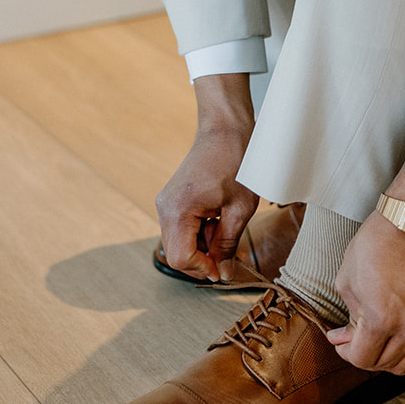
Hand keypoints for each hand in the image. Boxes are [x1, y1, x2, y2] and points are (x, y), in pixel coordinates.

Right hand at [155, 74, 258, 282]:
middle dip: (203, 258)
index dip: (203, 269)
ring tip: (225, 224)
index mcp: (178, 210)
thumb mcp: (239, 209)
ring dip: (202, 244)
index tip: (224, 268)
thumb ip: (227, 245)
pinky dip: (199, 231)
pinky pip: (181, 227)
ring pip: (179, 242)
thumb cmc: (237, 163)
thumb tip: (222, 274)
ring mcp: (165, 202)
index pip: (181, 259)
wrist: (226, 129)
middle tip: (228, 249)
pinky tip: (217, 217)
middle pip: (177, 253)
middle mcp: (165, 208)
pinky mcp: (171, 199)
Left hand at [326, 210, 404, 373]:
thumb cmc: (376, 245)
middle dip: (363, 355)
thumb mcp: (347, 280)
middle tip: (352, 337)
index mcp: (383, 318)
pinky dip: (402, 345)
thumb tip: (343, 338)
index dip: (345, 352)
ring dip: (384, 356)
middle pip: (383, 365)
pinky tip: (390, 327)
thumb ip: (347, 316)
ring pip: (404, 363)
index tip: (339, 339)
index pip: (363, 358)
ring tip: (372, 336)